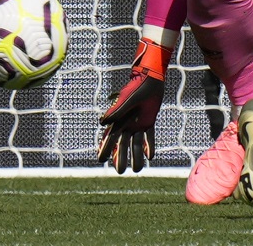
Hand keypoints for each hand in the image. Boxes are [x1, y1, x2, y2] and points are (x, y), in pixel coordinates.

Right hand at [97, 37, 172, 173]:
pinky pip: (149, 137)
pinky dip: (150, 146)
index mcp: (118, 119)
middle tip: (119, 171)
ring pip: (136, 143)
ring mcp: (138, 124)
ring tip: (138, 170)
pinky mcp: (149, 121)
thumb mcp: (127, 100)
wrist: (152, 80)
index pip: (109, 137)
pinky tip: (150, 156)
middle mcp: (126, 124)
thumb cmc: (137, 88)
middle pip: (122, 144)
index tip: (100, 160)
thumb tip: (102, 123)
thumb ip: (117, 111)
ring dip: (136, 156)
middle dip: (120, 158)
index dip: (105, 148)